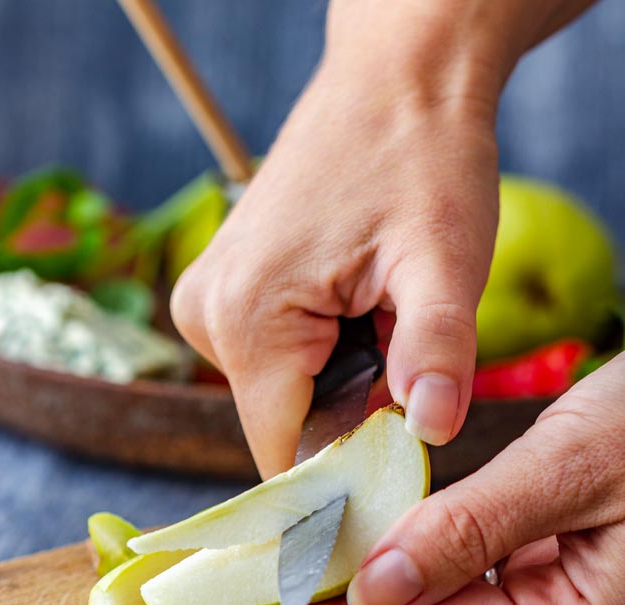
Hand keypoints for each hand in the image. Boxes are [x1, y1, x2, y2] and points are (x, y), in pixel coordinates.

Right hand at [172, 5, 505, 476]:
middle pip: (284, 429)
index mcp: (246, 321)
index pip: (283, 459)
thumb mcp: (445, 259)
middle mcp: (206, 317)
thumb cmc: (421, 159)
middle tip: (398, 349)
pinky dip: (321, 355)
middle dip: (350, 417)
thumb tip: (432, 433)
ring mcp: (207, 302)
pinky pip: (272, 362)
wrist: (393, 80)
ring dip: (339, 382)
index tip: (396, 463)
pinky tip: (351, 302)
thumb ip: (437, 352)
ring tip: (375, 310)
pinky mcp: (222, 291)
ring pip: (281, 397)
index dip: (344, 478)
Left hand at [237, 356, 624, 604]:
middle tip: (241, 604)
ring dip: (367, 581)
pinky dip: (417, 552)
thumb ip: (478, 529)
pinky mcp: (562, 567)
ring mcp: (568, 601)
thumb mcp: (580, 466)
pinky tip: (363, 538)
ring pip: (445, 599)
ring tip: (282, 571)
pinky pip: (473, 569)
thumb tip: (376, 589)